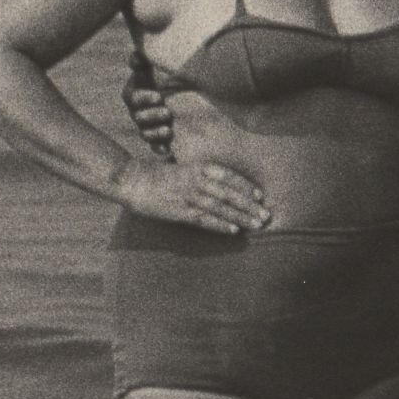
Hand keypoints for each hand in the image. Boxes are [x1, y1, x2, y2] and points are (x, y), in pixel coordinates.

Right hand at [117, 157, 270, 234]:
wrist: (132, 179)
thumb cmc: (159, 174)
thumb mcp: (183, 167)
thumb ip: (201, 173)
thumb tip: (220, 182)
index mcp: (199, 167)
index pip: (229, 176)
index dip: (246, 186)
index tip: (261, 196)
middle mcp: (197, 180)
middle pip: (230, 193)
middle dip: (250, 205)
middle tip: (266, 215)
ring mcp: (188, 196)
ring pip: (221, 207)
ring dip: (241, 217)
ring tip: (257, 225)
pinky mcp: (179, 211)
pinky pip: (203, 219)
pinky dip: (220, 225)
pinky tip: (233, 231)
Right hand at [122, 49, 173, 155]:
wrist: (170, 97)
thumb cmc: (155, 80)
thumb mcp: (149, 70)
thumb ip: (142, 62)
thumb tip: (138, 54)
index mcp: (134, 95)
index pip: (134, 97)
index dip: (144, 98)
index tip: (159, 96)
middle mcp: (138, 113)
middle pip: (140, 117)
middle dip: (153, 115)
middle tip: (167, 111)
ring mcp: (146, 127)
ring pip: (146, 134)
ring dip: (156, 133)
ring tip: (169, 129)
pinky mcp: (157, 139)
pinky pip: (155, 147)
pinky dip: (160, 149)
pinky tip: (168, 152)